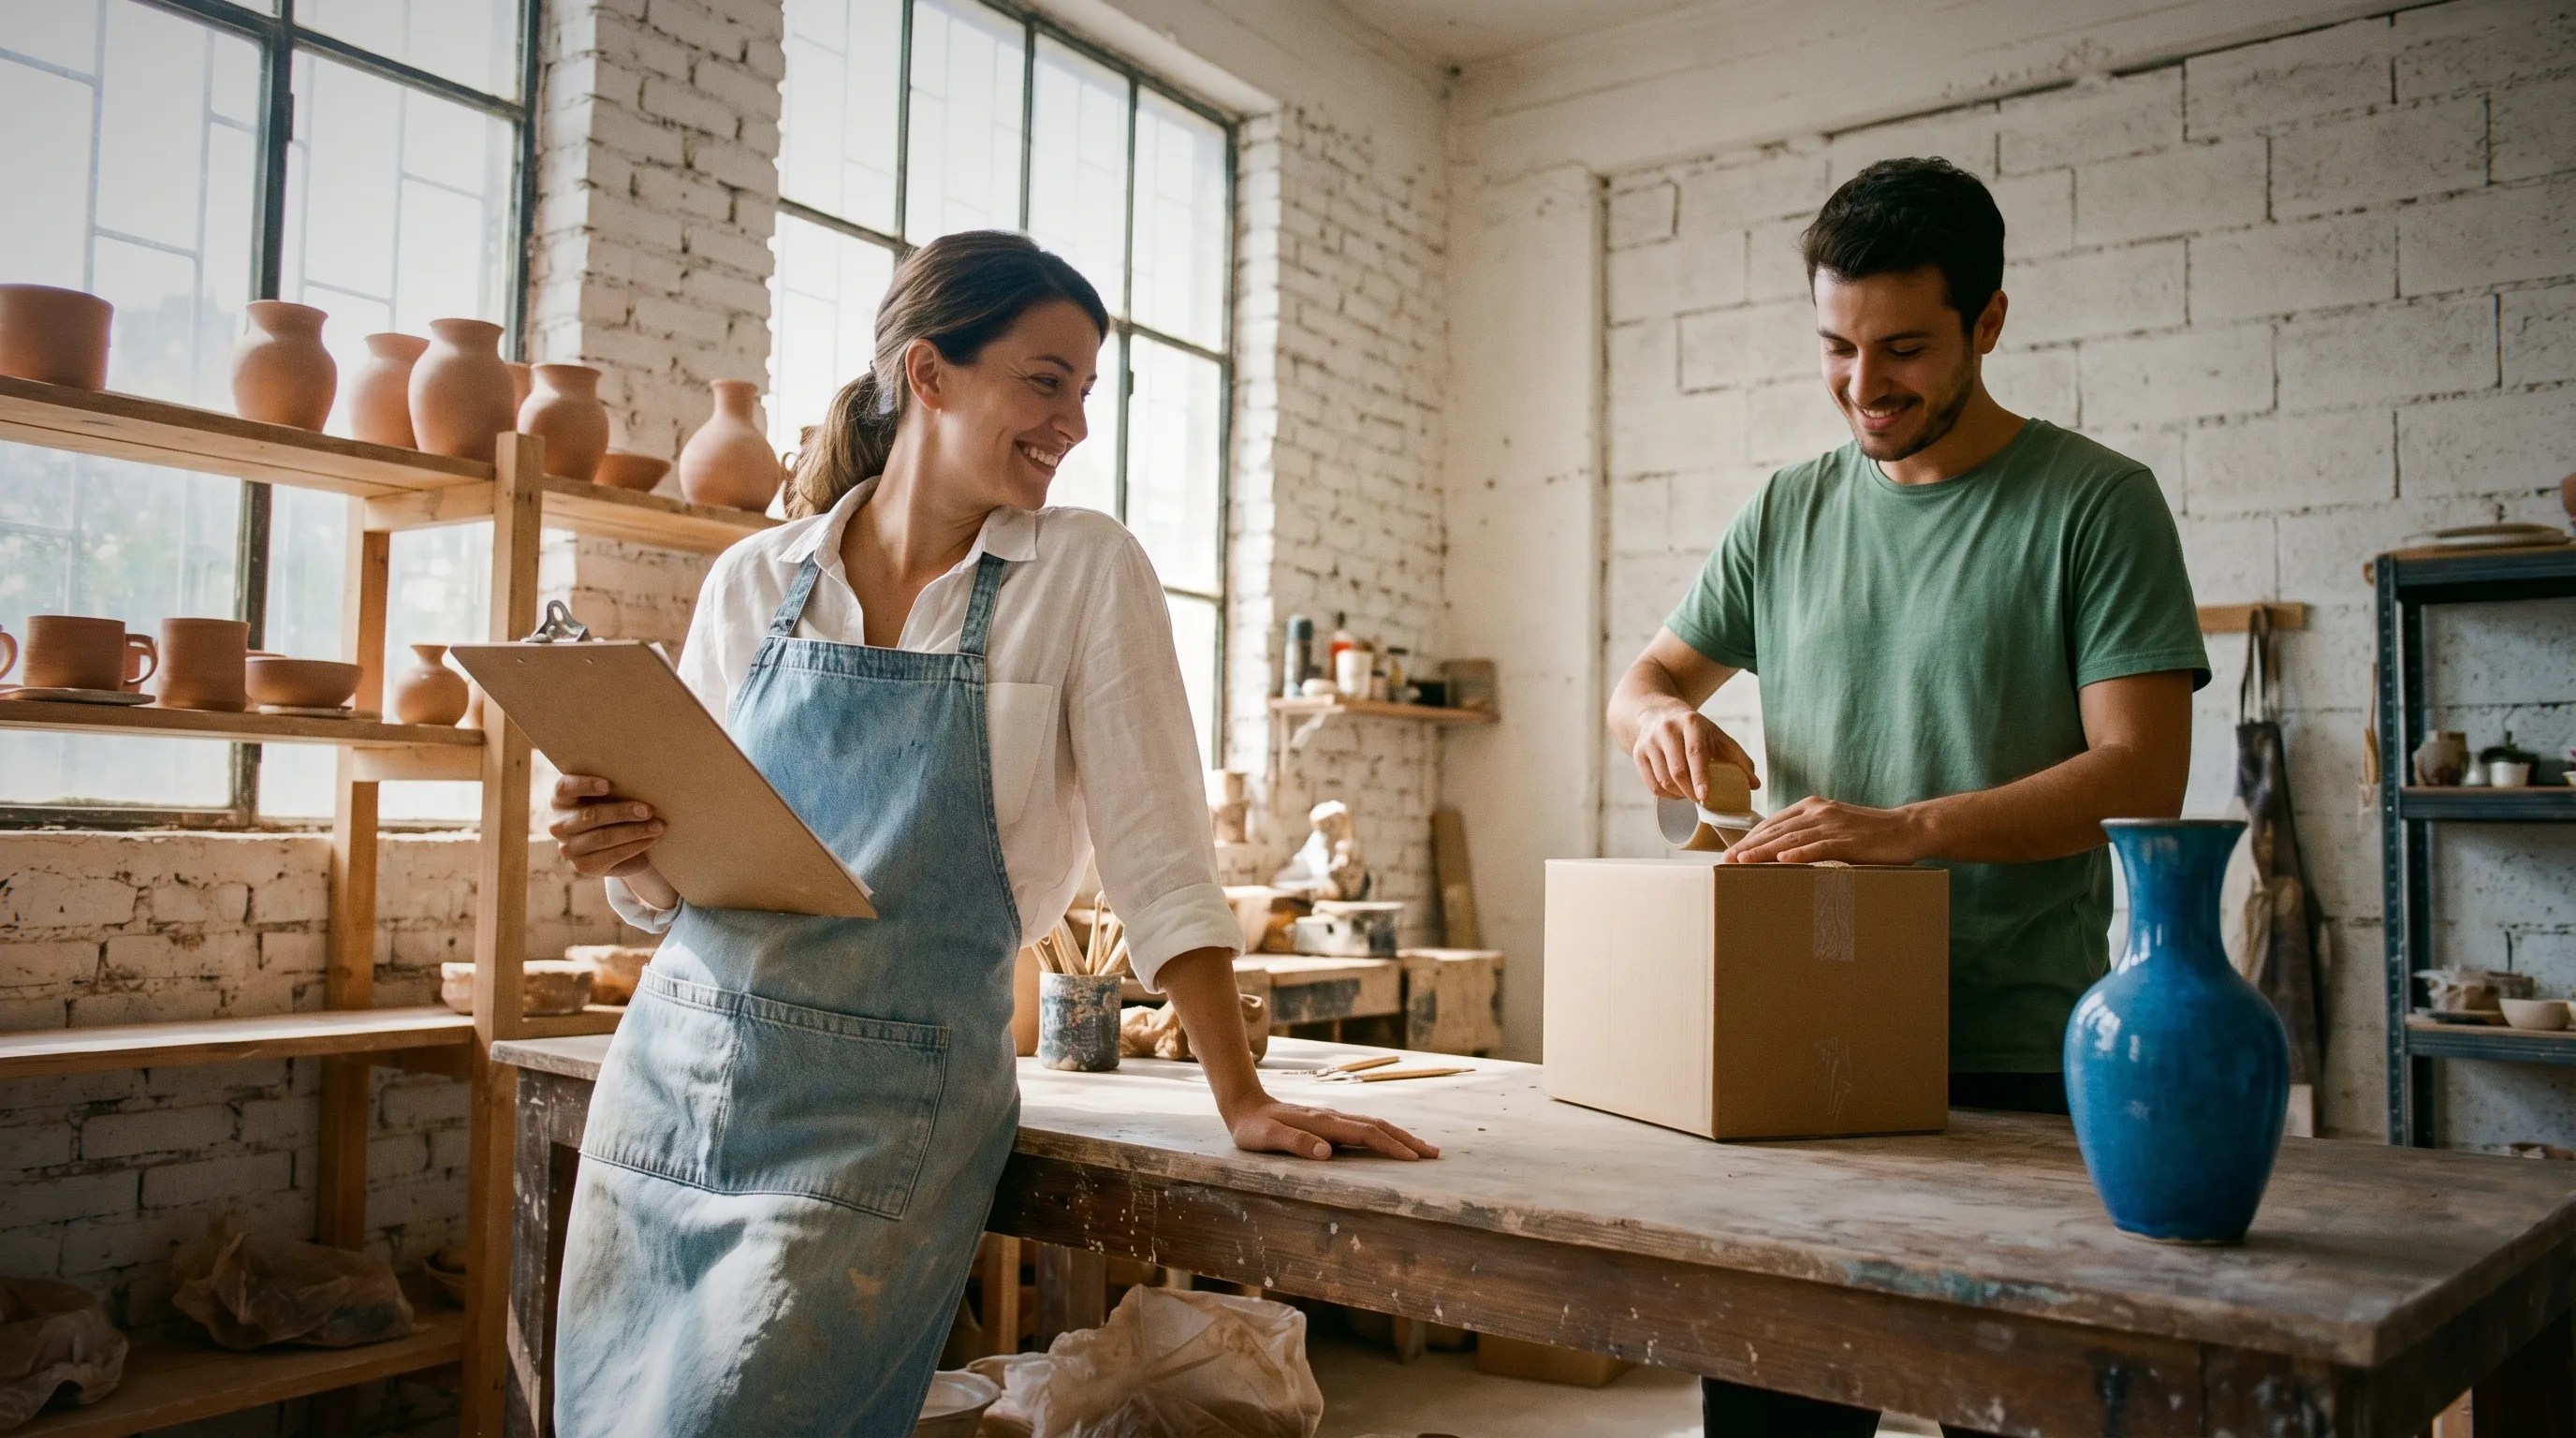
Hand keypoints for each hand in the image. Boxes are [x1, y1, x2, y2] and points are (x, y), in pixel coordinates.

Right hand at [547, 774, 667, 881]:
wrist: (619, 845)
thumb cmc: (614, 809)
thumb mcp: (610, 796)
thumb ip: (615, 787)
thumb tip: (643, 780)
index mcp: (560, 800)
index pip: (564, 788)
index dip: (584, 785)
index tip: (608, 785)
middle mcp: (559, 825)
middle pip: (590, 815)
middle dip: (622, 812)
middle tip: (648, 810)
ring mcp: (568, 848)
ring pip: (603, 837)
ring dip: (634, 831)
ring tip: (658, 826)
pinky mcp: (583, 867)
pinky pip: (611, 855)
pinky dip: (635, 846)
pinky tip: (651, 839)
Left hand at [1224, 1093, 1438, 1162]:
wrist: (1246, 1105)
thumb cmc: (1254, 1128)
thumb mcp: (1267, 1139)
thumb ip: (1295, 1143)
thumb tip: (1326, 1153)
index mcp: (1323, 1123)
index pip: (1365, 1134)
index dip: (1390, 1146)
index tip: (1412, 1158)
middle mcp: (1333, 1118)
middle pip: (1379, 1127)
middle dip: (1407, 1140)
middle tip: (1434, 1154)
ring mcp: (1333, 1118)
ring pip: (1374, 1125)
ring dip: (1400, 1136)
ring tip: (1422, 1149)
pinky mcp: (1330, 1122)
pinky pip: (1365, 1128)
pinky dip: (1385, 1135)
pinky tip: (1392, 1142)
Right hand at [1630, 700, 1757, 804]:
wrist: (1656, 713)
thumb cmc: (1695, 730)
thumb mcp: (1718, 736)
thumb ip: (1739, 759)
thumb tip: (1755, 785)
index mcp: (1691, 723)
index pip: (1695, 753)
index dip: (1701, 776)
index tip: (1706, 796)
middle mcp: (1667, 730)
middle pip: (1677, 770)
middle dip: (1690, 791)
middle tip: (1701, 800)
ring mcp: (1649, 742)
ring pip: (1663, 780)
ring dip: (1679, 794)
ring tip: (1690, 794)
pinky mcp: (1638, 753)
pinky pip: (1652, 784)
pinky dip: (1666, 795)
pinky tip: (1676, 792)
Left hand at [1723, 795, 1926, 864]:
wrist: (1908, 829)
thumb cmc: (1870, 833)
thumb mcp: (1834, 827)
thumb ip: (1810, 833)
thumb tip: (1783, 851)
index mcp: (1812, 806)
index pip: (1773, 822)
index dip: (1750, 837)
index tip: (1731, 852)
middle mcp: (1818, 811)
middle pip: (1776, 830)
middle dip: (1749, 846)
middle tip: (1725, 861)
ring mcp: (1833, 824)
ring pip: (1791, 839)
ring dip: (1764, 851)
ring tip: (1742, 862)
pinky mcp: (1848, 840)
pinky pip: (1819, 847)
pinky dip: (1799, 855)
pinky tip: (1782, 861)